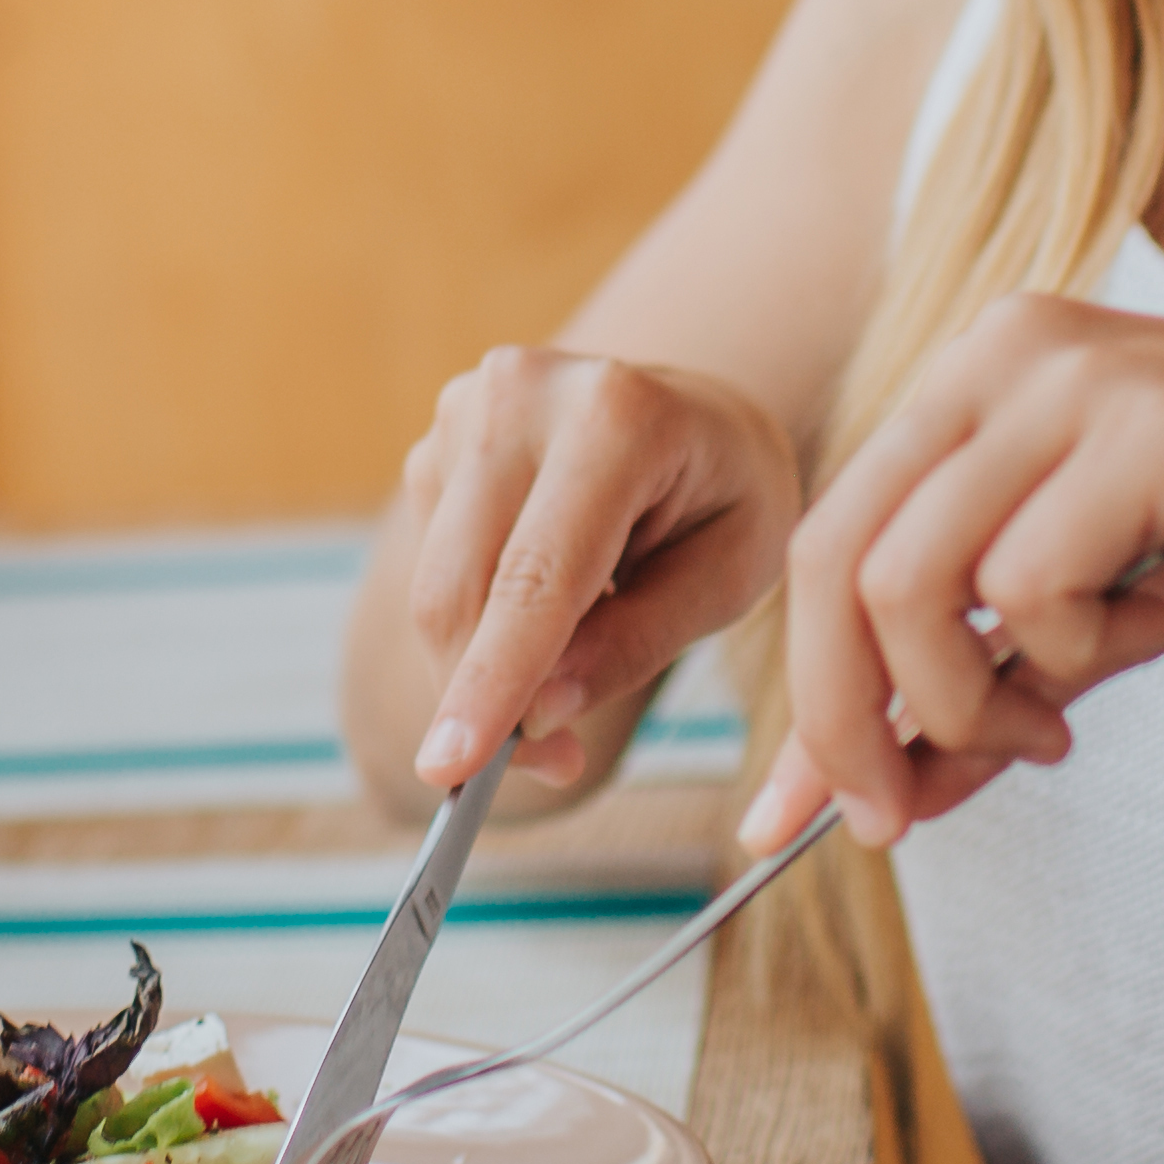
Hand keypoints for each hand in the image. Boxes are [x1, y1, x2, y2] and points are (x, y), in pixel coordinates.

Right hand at [396, 351, 802, 791]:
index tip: (451, 769)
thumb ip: (636, 644)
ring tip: (569, 675)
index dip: (491, 680)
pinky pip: (434, 567)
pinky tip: (545, 607)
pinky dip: (477, 622)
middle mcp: (523, 393)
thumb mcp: (729, 578)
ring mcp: (468, 408)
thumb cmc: (730, 495)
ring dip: (481, 667)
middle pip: (461, 587)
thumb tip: (536, 714)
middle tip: (551, 762)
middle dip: (483, 698)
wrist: (699, 412)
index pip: (536, 576)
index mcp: (617, 416)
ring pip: (435, 587)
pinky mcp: (437, 440)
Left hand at [743, 294, 1163, 848]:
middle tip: (893, 817)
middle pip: (836, 559)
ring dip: (956, 702)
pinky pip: (1026, 580)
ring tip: (1045, 731)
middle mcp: (1007, 353)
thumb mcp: (1116, 625)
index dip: (802, 694)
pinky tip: (1117, 657)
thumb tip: (881, 792)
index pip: (833, 541)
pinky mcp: (1155, 428)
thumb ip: (995, 686)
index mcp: (982, 379)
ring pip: (907, 576)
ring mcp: (1077, 380)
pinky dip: (1053, 655)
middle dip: (842, 720)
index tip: (792, 820)